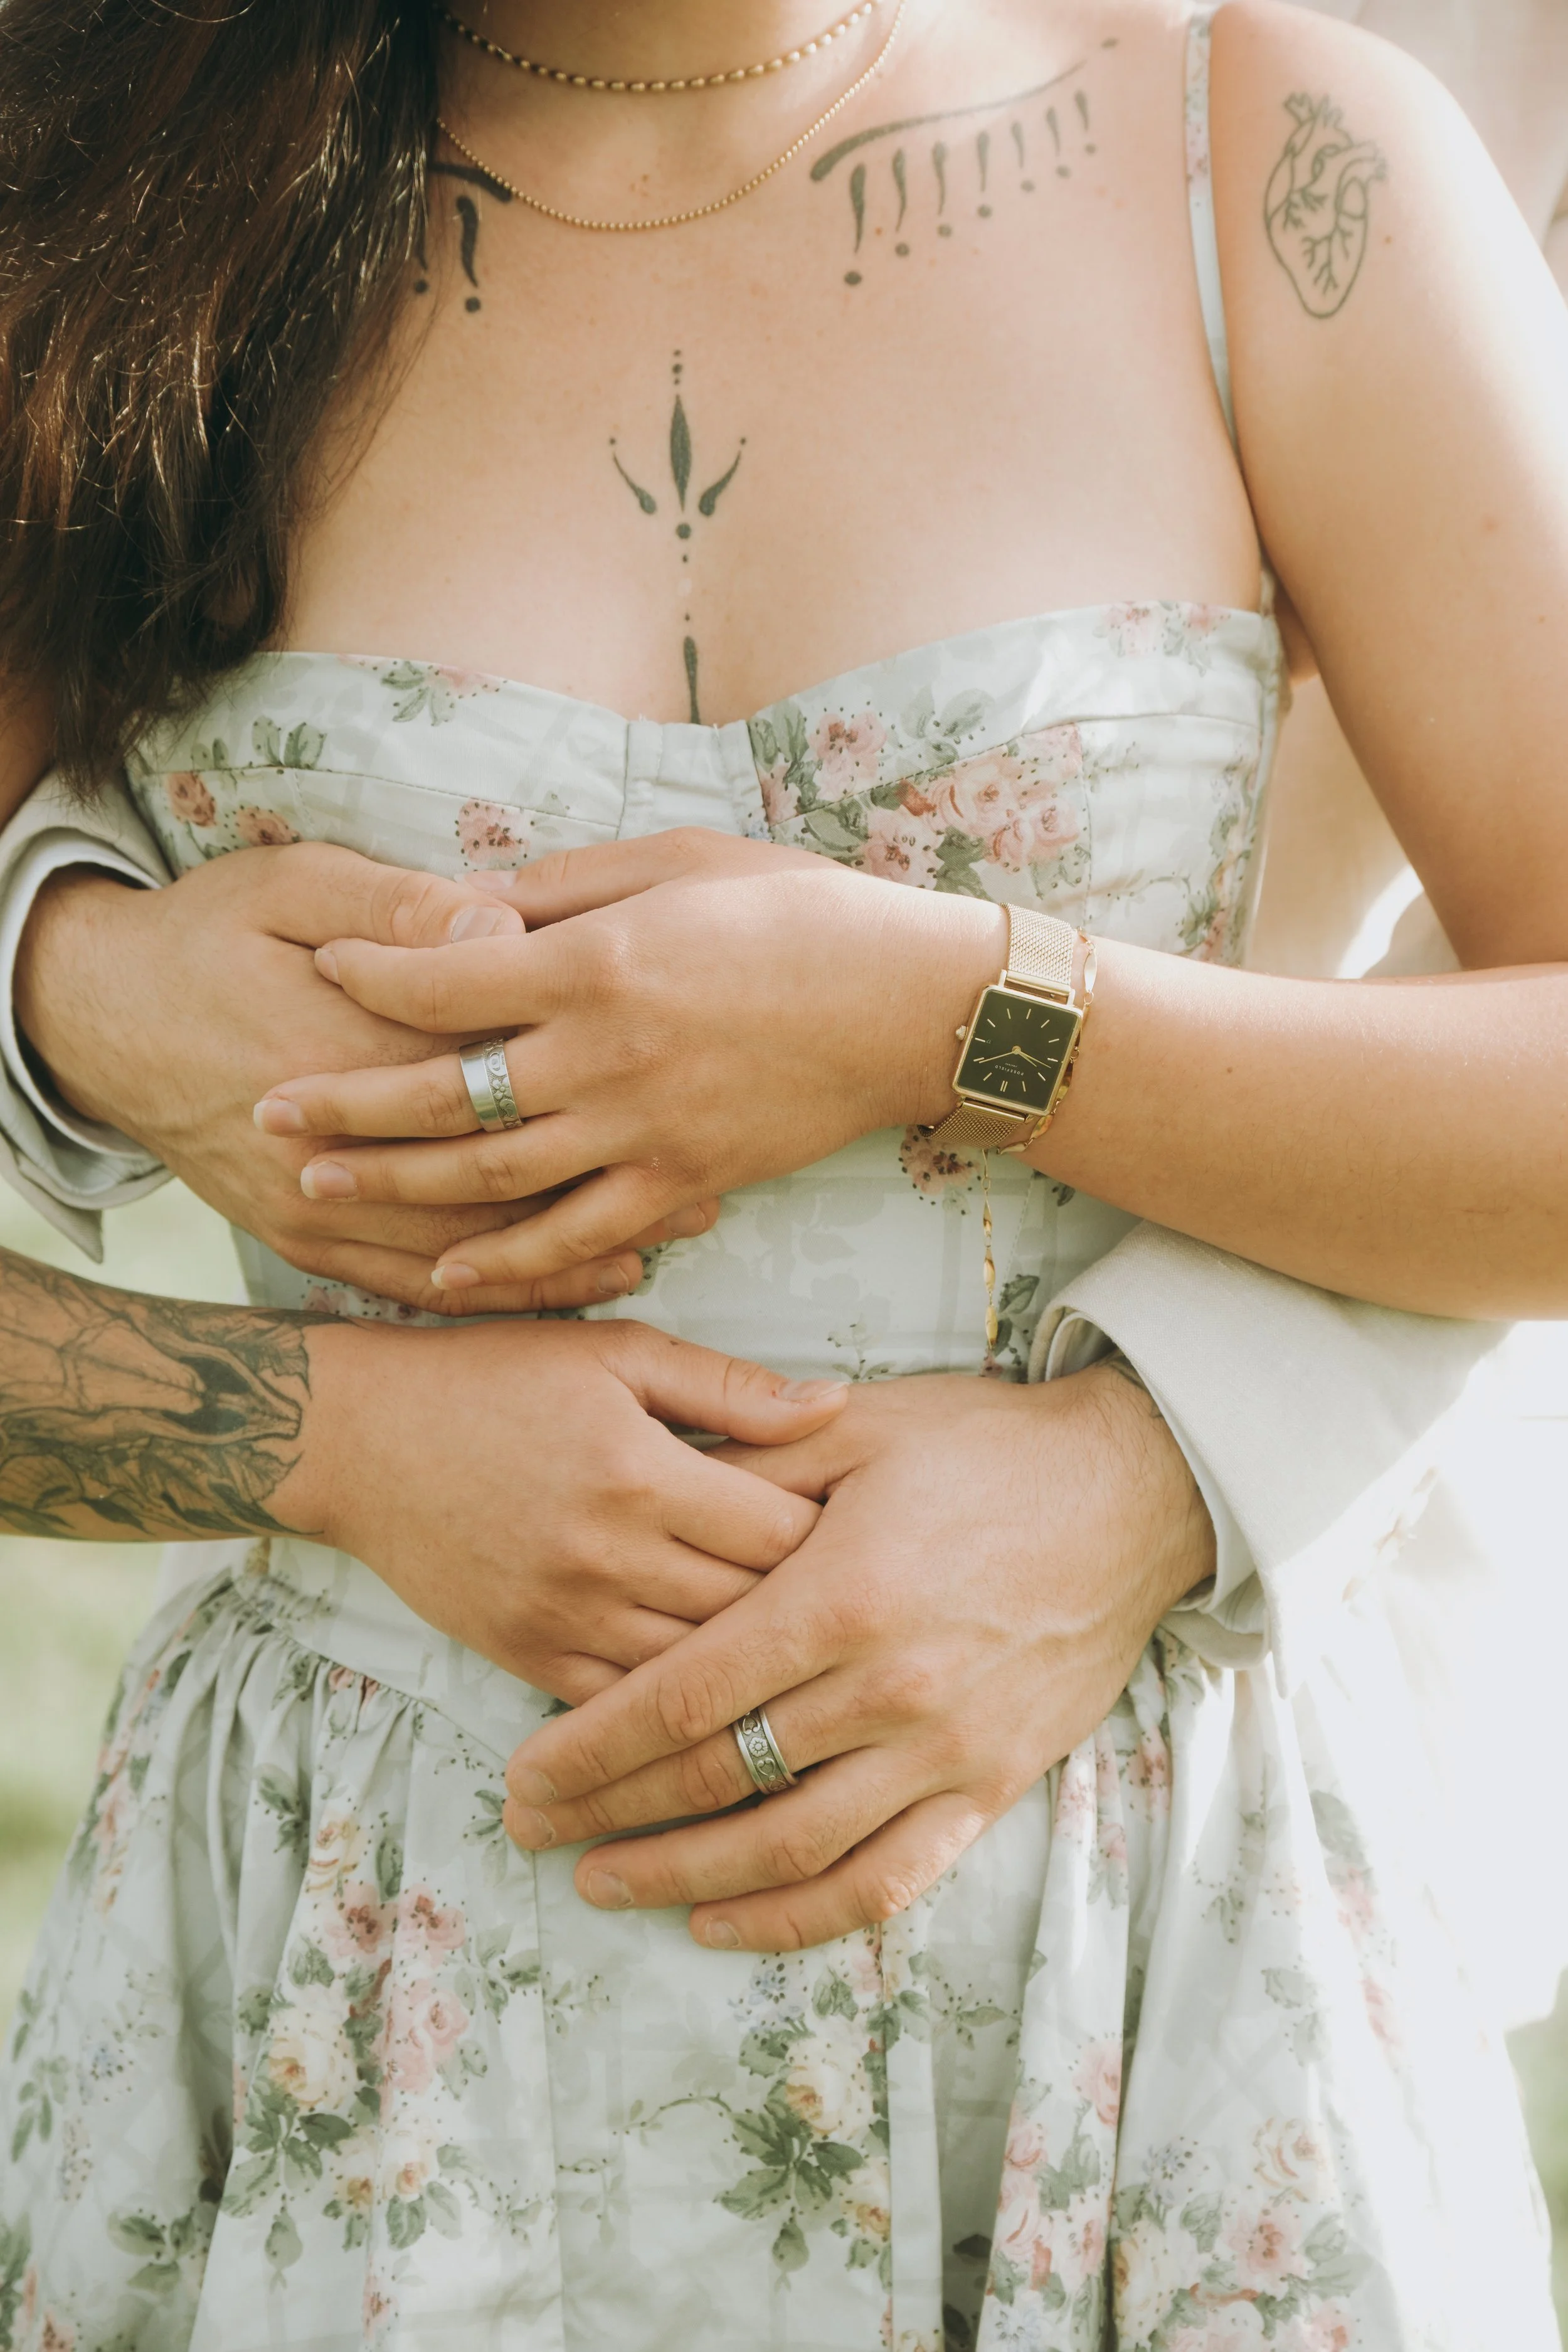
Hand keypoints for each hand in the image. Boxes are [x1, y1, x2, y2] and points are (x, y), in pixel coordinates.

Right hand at [16, 843, 713, 1312]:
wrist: (101, 1018)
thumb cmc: (208, 933)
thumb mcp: (295, 884)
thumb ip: (400, 907)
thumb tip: (501, 922)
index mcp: (357, 1034)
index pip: (492, 1056)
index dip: (593, 1059)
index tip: (684, 1054)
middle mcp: (346, 1136)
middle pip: (500, 1162)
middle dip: (613, 1165)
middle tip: (717, 1165)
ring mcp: (321, 1202)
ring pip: (471, 1239)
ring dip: (577, 1239)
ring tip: (680, 1226)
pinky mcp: (305, 1239)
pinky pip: (418, 1282)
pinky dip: (502, 1288)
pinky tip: (577, 1282)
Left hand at [254, 830, 1000, 1289]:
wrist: (911, 1007)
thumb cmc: (799, 912)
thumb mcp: (680, 861)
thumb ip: (565, 885)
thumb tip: (468, 899)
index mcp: (600, 964)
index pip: (447, 979)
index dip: (370, 975)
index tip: (318, 971)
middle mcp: (607, 1058)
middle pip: (445, 1094)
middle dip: (347, 1104)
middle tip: (267, 1109)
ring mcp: (646, 1132)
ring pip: (496, 1178)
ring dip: (399, 1187)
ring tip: (320, 1185)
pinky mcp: (685, 1185)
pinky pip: (581, 1237)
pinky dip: (513, 1263)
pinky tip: (450, 1273)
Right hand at [273, 1315, 846, 1701]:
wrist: (360, 1437)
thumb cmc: (496, 1379)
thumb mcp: (616, 1353)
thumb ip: (729, 1388)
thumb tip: (837, 1405)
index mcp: (641, 1472)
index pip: (785, 1535)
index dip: (840, 1539)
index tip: (869, 1535)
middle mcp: (607, 1555)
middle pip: (754, 1612)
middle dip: (814, 1610)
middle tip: (861, 1605)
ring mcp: (564, 1616)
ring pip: (699, 1673)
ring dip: (755, 1665)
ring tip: (808, 1652)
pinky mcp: (526, 1655)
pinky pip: (628, 1704)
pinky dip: (679, 1701)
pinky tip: (721, 1688)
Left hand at [496, 1363, 1215, 1948]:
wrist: (1132, 1492)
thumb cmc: (985, 1448)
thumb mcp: (857, 1431)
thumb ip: (746, 1476)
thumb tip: (645, 1505)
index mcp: (840, 1597)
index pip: (683, 1700)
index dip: (589, 1749)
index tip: (522, 1776)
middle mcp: (888, 1690)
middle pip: (717, 1781)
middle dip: (607, 1814)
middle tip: (531, 1830)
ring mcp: (944, 1750)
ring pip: (789, 1851)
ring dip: (684, 1881)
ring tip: (604, 1884)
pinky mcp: (991, 1786)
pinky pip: (885, 1882)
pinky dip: (799, 1919)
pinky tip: (727, 1923)